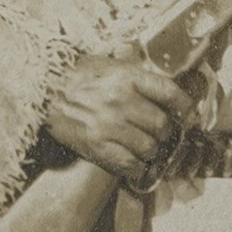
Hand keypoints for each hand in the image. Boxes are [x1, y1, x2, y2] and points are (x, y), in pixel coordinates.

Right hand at [44, 48, 193, 180]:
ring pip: (149, 148)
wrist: (41, 88)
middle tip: (161, 133)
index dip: (185, 107)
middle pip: (162, 125)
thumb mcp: (110, 64)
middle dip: (166, 132)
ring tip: (146, 148)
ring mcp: (109, 125)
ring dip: (152, 151)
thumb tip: (166, 91)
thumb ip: (137, 75)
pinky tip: (135, 163)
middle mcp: (121, 101)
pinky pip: (129, 164)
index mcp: (127, 77)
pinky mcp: (95, 146)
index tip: (189, 115)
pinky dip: (137, 167)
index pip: (169, 93)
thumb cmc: (78, 74)